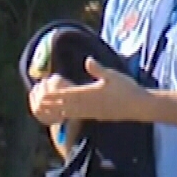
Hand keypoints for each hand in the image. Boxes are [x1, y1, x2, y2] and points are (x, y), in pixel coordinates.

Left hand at [32, 59, 148, 124]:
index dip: (55, 94)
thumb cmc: (127, 88)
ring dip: (57, 110)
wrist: (139, 107)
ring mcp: (93, 112)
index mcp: (92, 93)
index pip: (69, 94)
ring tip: (45, 110)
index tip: (44, 93)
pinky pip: (79, 116)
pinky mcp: (97, 116)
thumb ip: (98, 69)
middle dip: (52, 104)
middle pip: (66, 105)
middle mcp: (90, 105)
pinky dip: (68, 115)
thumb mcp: (113, 75)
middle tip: (37, 103)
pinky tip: (62, 115)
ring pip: (71, 112)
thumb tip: (87, 60)